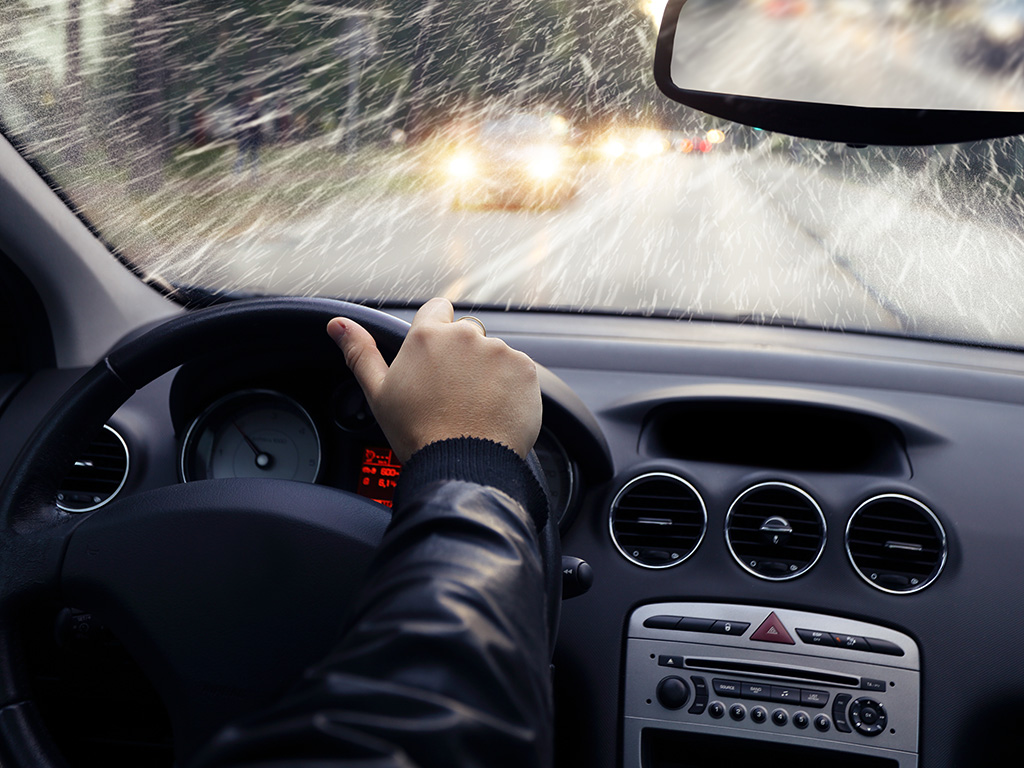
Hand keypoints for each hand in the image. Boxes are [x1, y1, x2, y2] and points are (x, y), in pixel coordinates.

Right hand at [326, 298, 541, 461]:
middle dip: (462, 356)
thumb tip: (337, 324)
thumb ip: (360, 352)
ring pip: (494, 354)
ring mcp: (499, 351)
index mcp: (427, 336)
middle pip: (467, 333)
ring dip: (488, 372)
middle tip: (453, 393)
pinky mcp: (525, 370)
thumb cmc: (417, 434)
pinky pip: (519, 371)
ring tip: (474, 407)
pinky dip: (511, 387)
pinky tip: (495, 410)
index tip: (436, 359)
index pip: (437, 309)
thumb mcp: (378, 393)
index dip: (436, 332)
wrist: (462, 466)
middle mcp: (465, 335)